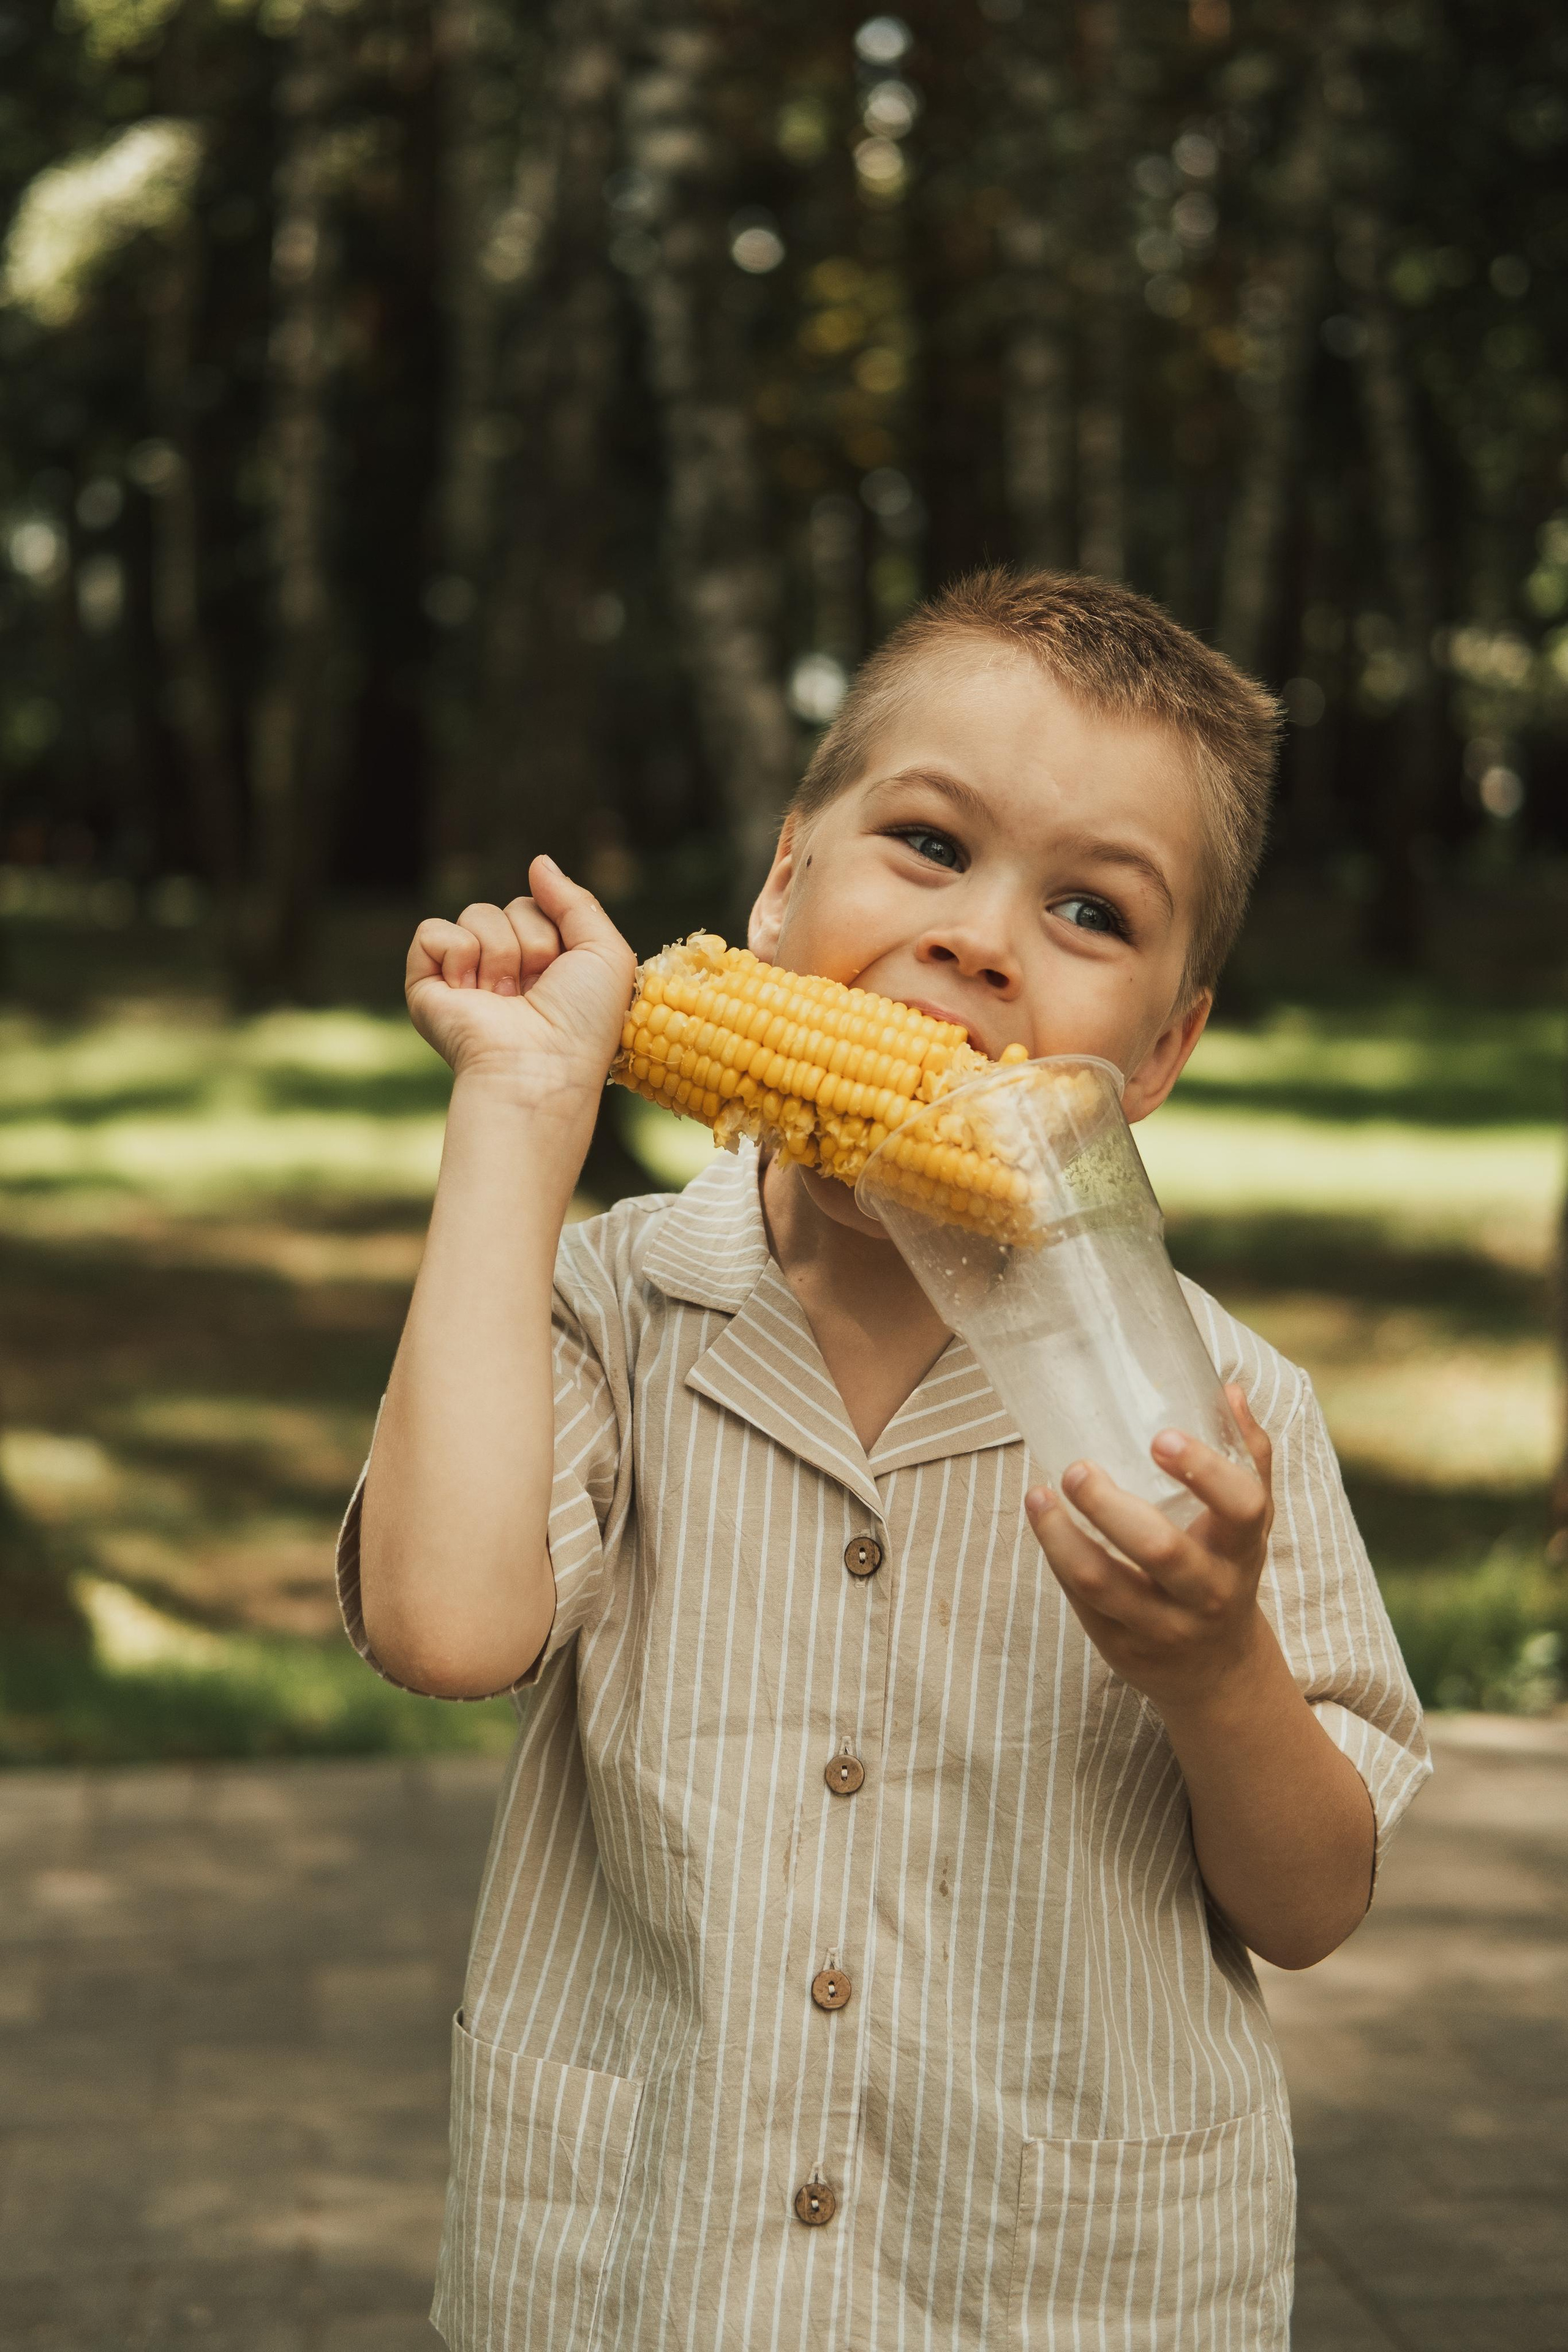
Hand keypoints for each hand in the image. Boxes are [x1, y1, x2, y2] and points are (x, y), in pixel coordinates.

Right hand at [405, 855, 635, 1109]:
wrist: (540, 1066)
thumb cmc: (583, 1021)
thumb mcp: (604, 952)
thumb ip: (575, 900)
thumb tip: (537, 862)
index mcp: (543, 964)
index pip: (539, 906)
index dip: (556, 933)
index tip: (564, 975)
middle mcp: (503, 968)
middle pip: (510, 906)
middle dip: (532, 942)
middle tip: (536, 991)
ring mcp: (464, 976)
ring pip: (475, 913)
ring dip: (501, 953)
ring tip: (506, 999)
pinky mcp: (426, 984)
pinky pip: (432, 930)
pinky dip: (456, 954)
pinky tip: (470, 992)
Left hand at [1025, 1384, 1273, 1717]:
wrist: (1218, 1669)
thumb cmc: (1224, 1567)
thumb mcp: (1246, 1521)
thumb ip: (1245, 1454)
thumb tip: (1226, 1388)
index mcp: (1242, 1547)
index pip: (1241, 1507)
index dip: (1204, 1471)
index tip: (1161, 1438)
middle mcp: (1209, 1590)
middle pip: (1161, 1550)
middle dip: (1110, 1507)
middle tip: (1077, 1468)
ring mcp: (1164, 1625)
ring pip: (1104, 1583)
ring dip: (1062, 1536)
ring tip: (1039, 1494)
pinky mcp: (1123, 1647)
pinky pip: (1082, 1603)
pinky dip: (1056, 1559)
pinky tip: (1041, 1520)